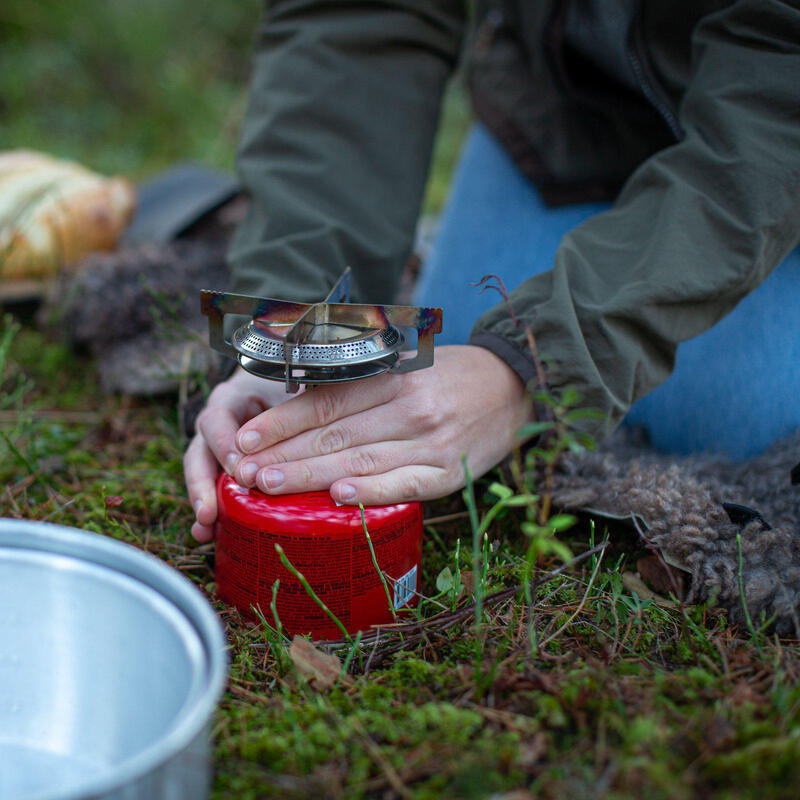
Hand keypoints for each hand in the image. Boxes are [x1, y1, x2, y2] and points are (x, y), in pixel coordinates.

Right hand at [183, 368, 297, 541]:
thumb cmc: (287, 385)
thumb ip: (298, 397)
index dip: (224, 444)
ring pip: (199, 475)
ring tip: (204, 531)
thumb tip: (314, 403)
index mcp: (231, 400)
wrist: (277, 385)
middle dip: (201, 485)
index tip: (238, 468)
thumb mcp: (291, 384)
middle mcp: (216, 424)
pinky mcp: (222, 466)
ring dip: (201, 503)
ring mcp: (214, 446)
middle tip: (209, 512)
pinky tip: (210, 535)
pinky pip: (212, 488)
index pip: (217, 420)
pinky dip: (210, 511)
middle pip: (198, 453)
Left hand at [230, 344, 529, 506]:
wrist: (516, 386)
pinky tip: (338, 498)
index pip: (328, 401)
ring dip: (311, 476)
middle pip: (336, 433)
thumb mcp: (409, 362)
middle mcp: (409, 408)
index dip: (283, 420)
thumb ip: (363, 379)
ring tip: (270, 486)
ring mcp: (430, 442)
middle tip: (243, 471)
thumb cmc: (452, 375)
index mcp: (394, 378)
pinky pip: (404, 485)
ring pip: (360, 460)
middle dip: (285, 453)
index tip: (245, 437)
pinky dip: (370, 492)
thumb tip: (303, 395)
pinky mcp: (448, 473)